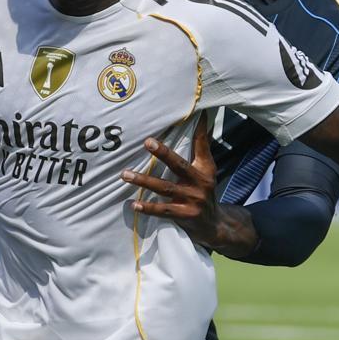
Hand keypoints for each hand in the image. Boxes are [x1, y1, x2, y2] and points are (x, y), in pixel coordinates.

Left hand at [119, 129, 256, 256]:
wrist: (213, 224)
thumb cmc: (203, 190)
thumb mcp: (206, 169)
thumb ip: (201, 147)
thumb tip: (202, 119)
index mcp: (205, 168)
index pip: (202, 145)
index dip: (199, 131)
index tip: (197, 114)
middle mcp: (200, 183)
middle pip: (179, 165)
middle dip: (163, 153)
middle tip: (147, 142)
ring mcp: (192, 200)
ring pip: (164, 188)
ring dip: (144, 181)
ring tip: (125, 175)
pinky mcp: (184, 215)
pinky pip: (162, 211)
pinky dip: (148, 208)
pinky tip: (134, 204)